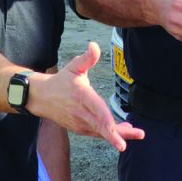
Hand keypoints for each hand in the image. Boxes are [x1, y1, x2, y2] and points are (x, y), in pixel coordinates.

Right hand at [30, 42, 145, 150]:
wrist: (42, 98)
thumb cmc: (61, 81)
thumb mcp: (73, 66)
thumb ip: (87, 58)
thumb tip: (94, 45)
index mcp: (81, 96)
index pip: (96, 109)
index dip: (107, 121)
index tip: (116, 129)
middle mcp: (81, 112)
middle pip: (101, 126)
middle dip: (119, 133)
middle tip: (139, 135)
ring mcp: (79, 123)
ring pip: (101, 132)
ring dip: (119, 134)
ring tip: (137, 133)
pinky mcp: (79, 129)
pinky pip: (97, 133)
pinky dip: (110, 134)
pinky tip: (124, 131)